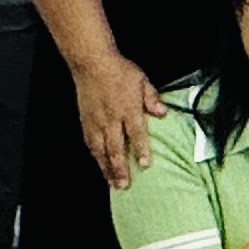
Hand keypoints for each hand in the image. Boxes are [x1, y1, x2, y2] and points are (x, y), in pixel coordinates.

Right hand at [73, 51, 164, 187]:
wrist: (92, 64)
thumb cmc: (118, 71)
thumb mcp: (142, 81)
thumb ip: (152, 99)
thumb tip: (162, 112)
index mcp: (128, 109)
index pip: (136, 134)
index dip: (141, 150)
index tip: (144, 165)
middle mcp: (111, 119)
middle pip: (116, 148)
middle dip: (120, 168)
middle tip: (124, 185)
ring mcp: (97, 122)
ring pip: (101, 150)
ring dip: (106, 168)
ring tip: (112, 183)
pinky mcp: (86, 122)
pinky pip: (90, 144)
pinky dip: (95, 157)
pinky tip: (99, 165)